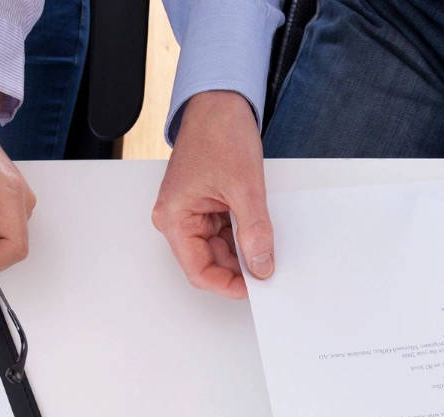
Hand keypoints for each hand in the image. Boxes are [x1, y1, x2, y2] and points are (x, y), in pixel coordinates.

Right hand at [152, 90, 273, 299]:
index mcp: (175, 218)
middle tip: (268, 271)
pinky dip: (244, 238)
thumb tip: (262, 265)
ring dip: (243, 253)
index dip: (227, 284)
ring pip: (220, 250)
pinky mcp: (205, 207)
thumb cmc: (219, 132)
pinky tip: (260, 236)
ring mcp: (191, 214)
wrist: (220, 100)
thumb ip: (254, 231)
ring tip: (267, 249)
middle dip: (239, 268)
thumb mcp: (245, 187)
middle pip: (209, 263)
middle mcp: (178, 219)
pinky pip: (225, 234)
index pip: (199, 270)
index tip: (254, 288)